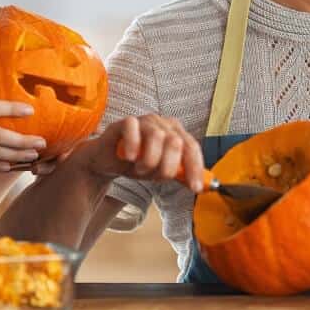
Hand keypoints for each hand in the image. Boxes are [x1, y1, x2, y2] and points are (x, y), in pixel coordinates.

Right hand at [70, 113, 205, 191]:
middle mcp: (164, 124)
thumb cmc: (137, 163)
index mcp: (177, 134)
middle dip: (167, 166)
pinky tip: (130, 157)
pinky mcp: (126, 122)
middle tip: (154, 175)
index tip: (195, 188)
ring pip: (156, 136)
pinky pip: (133, 128)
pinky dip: (133, 145)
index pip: (192, 148)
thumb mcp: (161, 172)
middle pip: (176, 142)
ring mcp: (145, 121)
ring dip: (148, 160)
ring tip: (139, 168)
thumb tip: (201, 186)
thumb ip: (180, 174)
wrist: (108, 160)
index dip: (195, 168)